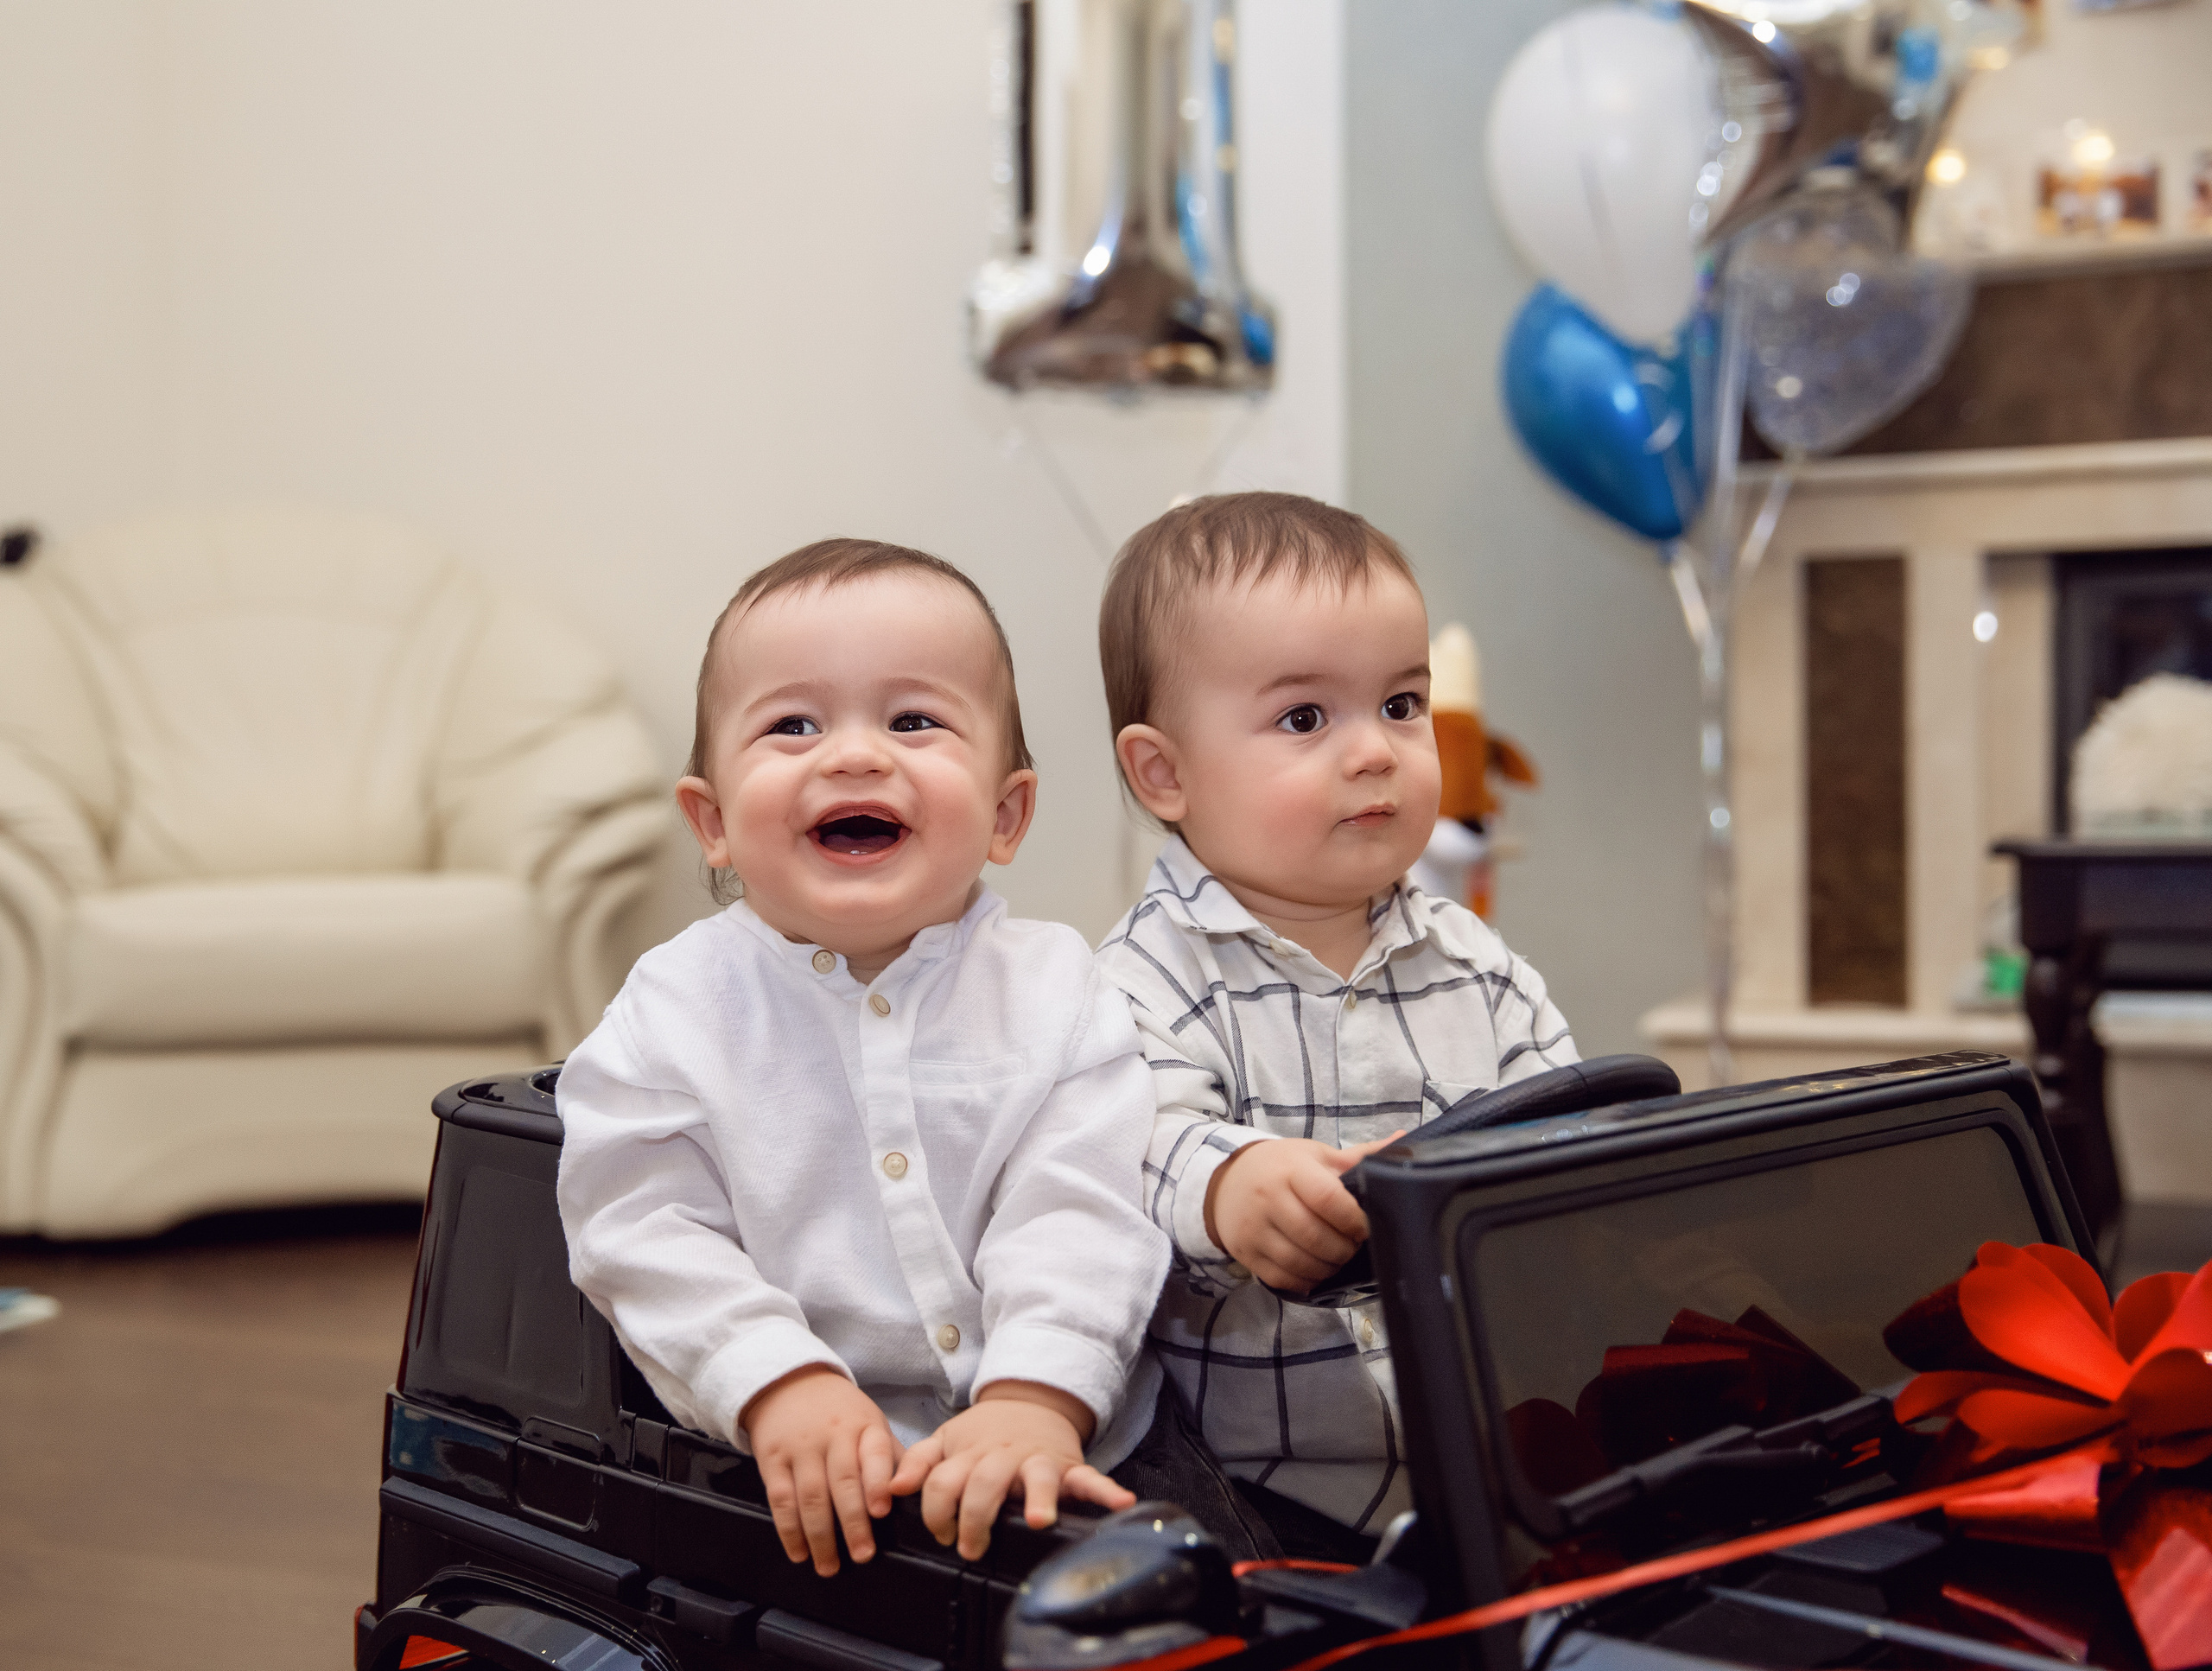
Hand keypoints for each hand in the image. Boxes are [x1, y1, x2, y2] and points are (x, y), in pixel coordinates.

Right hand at [740, 1365, 899, 1575]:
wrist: (790, 1383)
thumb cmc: (841, 1412)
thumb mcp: (871, 1422)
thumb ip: (891, 1457)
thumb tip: (916, 1493)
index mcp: (864, 1426)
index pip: (874, 1453)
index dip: (877, 1483)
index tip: (881, 1511)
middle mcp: (832, 1435)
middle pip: (843, 1482)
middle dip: (853, 1523)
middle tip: (862, 1555)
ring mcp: (800, 1447)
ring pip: (810, 1496)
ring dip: (820, 1536)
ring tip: (830, 1566)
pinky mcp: (772, 1459)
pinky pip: (780, 1499)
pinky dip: (788, 1530)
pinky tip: (799, 1552)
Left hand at [888, 1382, 1132, 1559]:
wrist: (1030, 1402)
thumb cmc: (984, 1434)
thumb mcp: (945, 1441)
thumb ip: (917, 1463)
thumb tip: (892, 1490)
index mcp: (970, 1454)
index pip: (943, 1482)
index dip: (935, 1511)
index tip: (941, 1534)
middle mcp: (1003, 1458)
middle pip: (985, 1482)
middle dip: (976, 1515)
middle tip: (970, 1547)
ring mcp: (1037, 1462)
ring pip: (1036, 1477)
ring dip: (1038, 1497)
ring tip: (1040, 1518)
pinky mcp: (1069, 1466)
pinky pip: (1090, 1478)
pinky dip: (1107, 1491)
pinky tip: (1122, 1503)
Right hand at [1205, 1133, 1402, 1292]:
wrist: (1225, 1182)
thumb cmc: (1279, 1167)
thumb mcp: (1314, 1155)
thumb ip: (1359, 1156)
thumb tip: (1403, 1142)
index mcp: (1290, 1171)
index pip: (1328, 1199)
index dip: (1354, 1220)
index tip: (1365, 1227)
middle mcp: (1268, 1199)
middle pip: (1316, 1237)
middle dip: (1344, 1249)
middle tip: (1353, 1245)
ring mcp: (1254, 1229)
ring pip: (1300, 1262)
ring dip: (1328, 1268)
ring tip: (1337, 1259)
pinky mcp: (1246, 1253)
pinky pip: (1282, 1278)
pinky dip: (1306, 1280)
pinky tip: (1316, 1270)